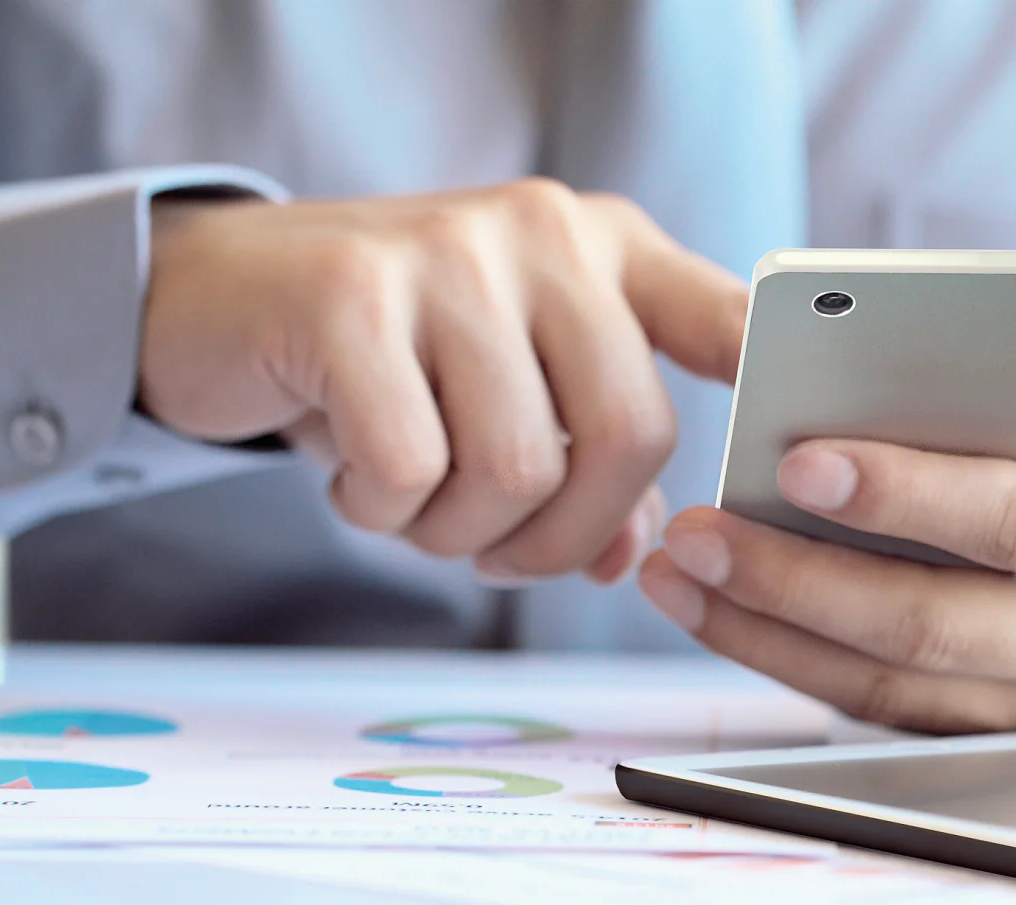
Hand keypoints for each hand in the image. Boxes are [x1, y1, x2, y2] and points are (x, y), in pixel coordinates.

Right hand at [138, 179, 745, 583]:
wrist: (218, 298)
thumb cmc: (391, 361)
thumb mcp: (503, 395)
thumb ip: (588, 464)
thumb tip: (636, 558)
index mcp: (606, 250)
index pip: (728, 318)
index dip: (780, 389)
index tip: (796, 461)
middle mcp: (545, 235)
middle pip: (632, 436)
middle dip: (566, 538)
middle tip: (500, 552)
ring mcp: (449, 255)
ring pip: (517, 469)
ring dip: (460, 534)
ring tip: (414, 504)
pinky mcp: (350, 297)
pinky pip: (410, 470)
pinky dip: (381, 512)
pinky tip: (352, 477)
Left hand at [638, 322, 1015, 730]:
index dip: (907, 496)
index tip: (798, 459)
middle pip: (935, 627)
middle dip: (798, 583)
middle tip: (697, 533)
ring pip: (903, 692)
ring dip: (776, 640)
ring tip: (682, 576)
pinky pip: (908, 715)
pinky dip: (812, 670)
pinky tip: (739, 618)